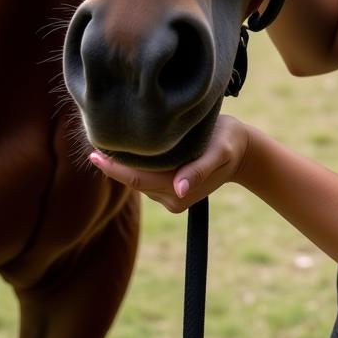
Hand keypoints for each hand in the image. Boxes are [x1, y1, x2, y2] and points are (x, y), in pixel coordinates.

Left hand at [89, 114, 249, 212]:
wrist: (243, 151)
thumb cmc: (229, 143)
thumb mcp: (218, 151)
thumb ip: (200, 170)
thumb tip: (180, 190)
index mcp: (178, 190)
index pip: (137, 180)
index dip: (114, 169)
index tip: (94, 154)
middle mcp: (172, 197)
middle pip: (134, 181)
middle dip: (115, 165)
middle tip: (95, 140)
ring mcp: (171, 195)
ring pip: (140, 180)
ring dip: (126, 164)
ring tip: (110, 141)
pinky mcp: (172, 189)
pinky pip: (147, 178)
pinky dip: (137, 165)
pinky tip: (130, 149)